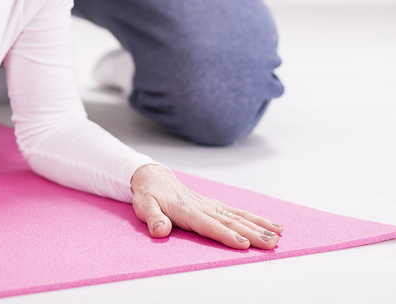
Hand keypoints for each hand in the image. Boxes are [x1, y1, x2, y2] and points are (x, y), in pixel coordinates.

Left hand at [130, 164, 282, 249]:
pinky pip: (238, 212)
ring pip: (238, 216)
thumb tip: (160, 231)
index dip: (226, 235)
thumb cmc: (149, 195)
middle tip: (270, 244)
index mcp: (187, 210)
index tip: (243, 243)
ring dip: (258, 226)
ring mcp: (211, 205)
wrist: (153, 178)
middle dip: (251, 233)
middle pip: (230, 222)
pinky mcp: (215, 205)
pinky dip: (256, 218)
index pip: (209, 225)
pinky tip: (273, 226)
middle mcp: (203, 207)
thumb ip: (153, 219)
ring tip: (277, 236)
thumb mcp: (144, 207)